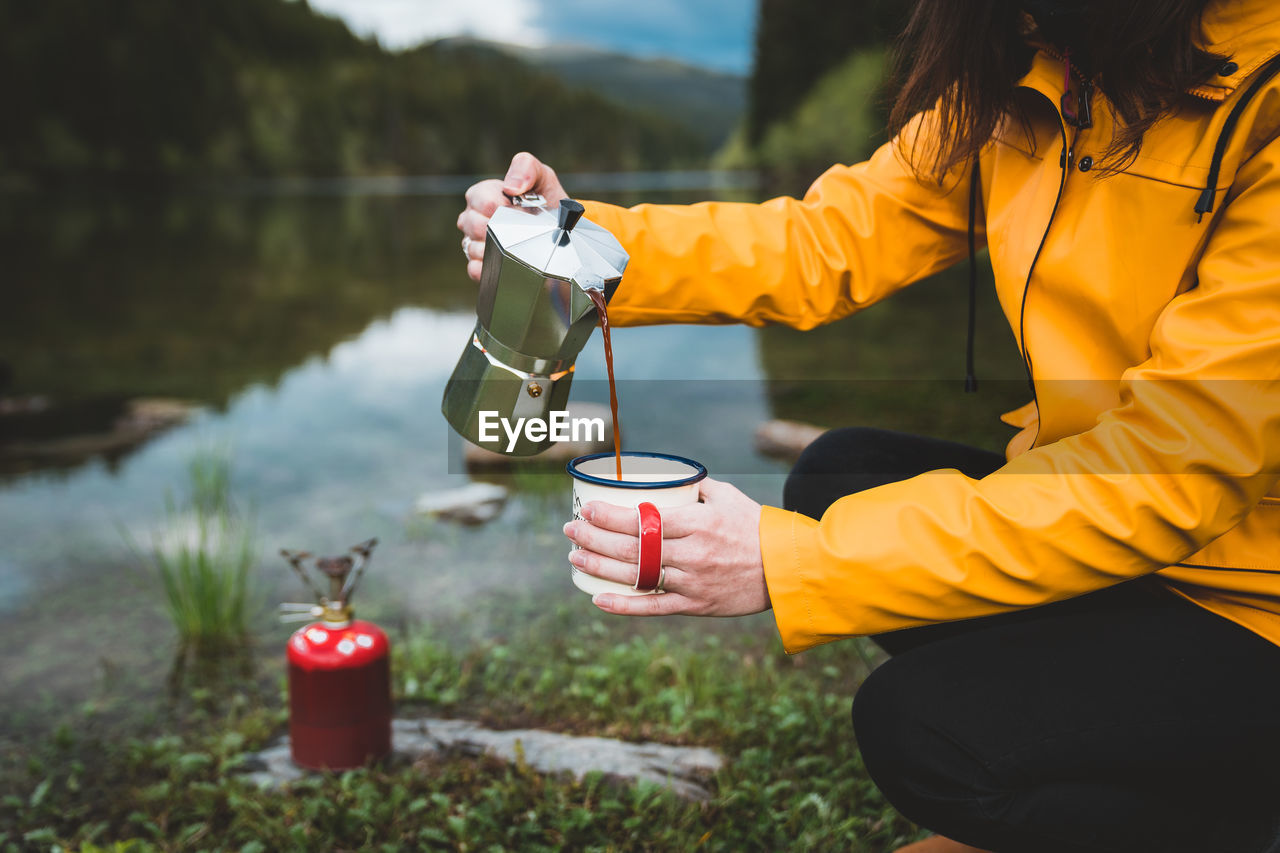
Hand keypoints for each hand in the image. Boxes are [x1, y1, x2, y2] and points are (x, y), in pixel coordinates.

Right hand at [456, 152, 568, 280]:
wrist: (559, 230)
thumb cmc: (545, 200)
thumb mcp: (542, 177)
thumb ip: (526, 168)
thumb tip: (511, 186)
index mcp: (482, 194)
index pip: (481, 200)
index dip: (502, 206)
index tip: (520, 209)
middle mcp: (472, 217)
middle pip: (475, 225)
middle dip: (501, 228)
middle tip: (522, 229)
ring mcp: (474, 241)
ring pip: (474, 247)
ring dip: (497, 248)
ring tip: (516, 244)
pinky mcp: (481, 264)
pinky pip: (475, 269)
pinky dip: (488, 269)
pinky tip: (504, 265)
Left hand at [562, 478, 770, 616]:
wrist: (787, 569)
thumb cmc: (756, 528)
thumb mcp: (729, 498)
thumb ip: (697, 487)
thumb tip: (669, 478)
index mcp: (697, 522)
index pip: (642, 519)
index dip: (609, 515)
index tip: (587, 508)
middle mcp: (691, 553)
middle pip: (631, 547)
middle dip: (593, 537)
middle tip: (570, 529)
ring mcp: (692, 582)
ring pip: (636, 576)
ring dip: (599, 567)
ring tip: (574, 557)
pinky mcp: (696, 605)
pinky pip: (654, 607)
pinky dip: (624, 605)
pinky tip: (598, 599)